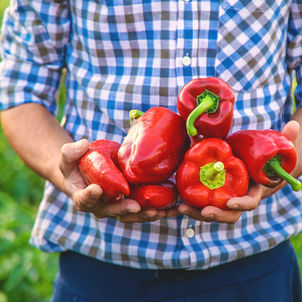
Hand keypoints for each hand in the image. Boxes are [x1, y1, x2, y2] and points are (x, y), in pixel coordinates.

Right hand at [59, 139, 175, 222]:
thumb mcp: (69, 156)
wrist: (88, 173)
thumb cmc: (77, 164)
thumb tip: (83, 144)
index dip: (90, 196)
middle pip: (112, 211)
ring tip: (157, 212)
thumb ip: (72, 151)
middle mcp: (101, 206)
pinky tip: (172, 209)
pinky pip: (145, 211)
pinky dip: (158, 211)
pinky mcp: (132, 203)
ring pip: (131, 215)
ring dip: (144, 215)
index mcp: (83, 197)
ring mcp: (118, 207)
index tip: (97, 190)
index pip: (84, 199)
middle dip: (124, 210)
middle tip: (135, 206)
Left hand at [175, 121, 299, 223]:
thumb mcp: (277, 148)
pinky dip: (189, 205)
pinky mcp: (213, 194)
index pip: (250, 203)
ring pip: (212, 212)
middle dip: (216, 215)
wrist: (256, 163)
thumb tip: (295, 125)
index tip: (231, 203)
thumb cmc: (268, 156)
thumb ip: (287, 139)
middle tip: (204, 212)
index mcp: (256, 190)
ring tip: (182, 208)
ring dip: (197, 213)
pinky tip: (175, 203)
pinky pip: (201, 203)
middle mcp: (240, 199)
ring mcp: (225, 198)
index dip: (242, 204)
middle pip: (229, 214)